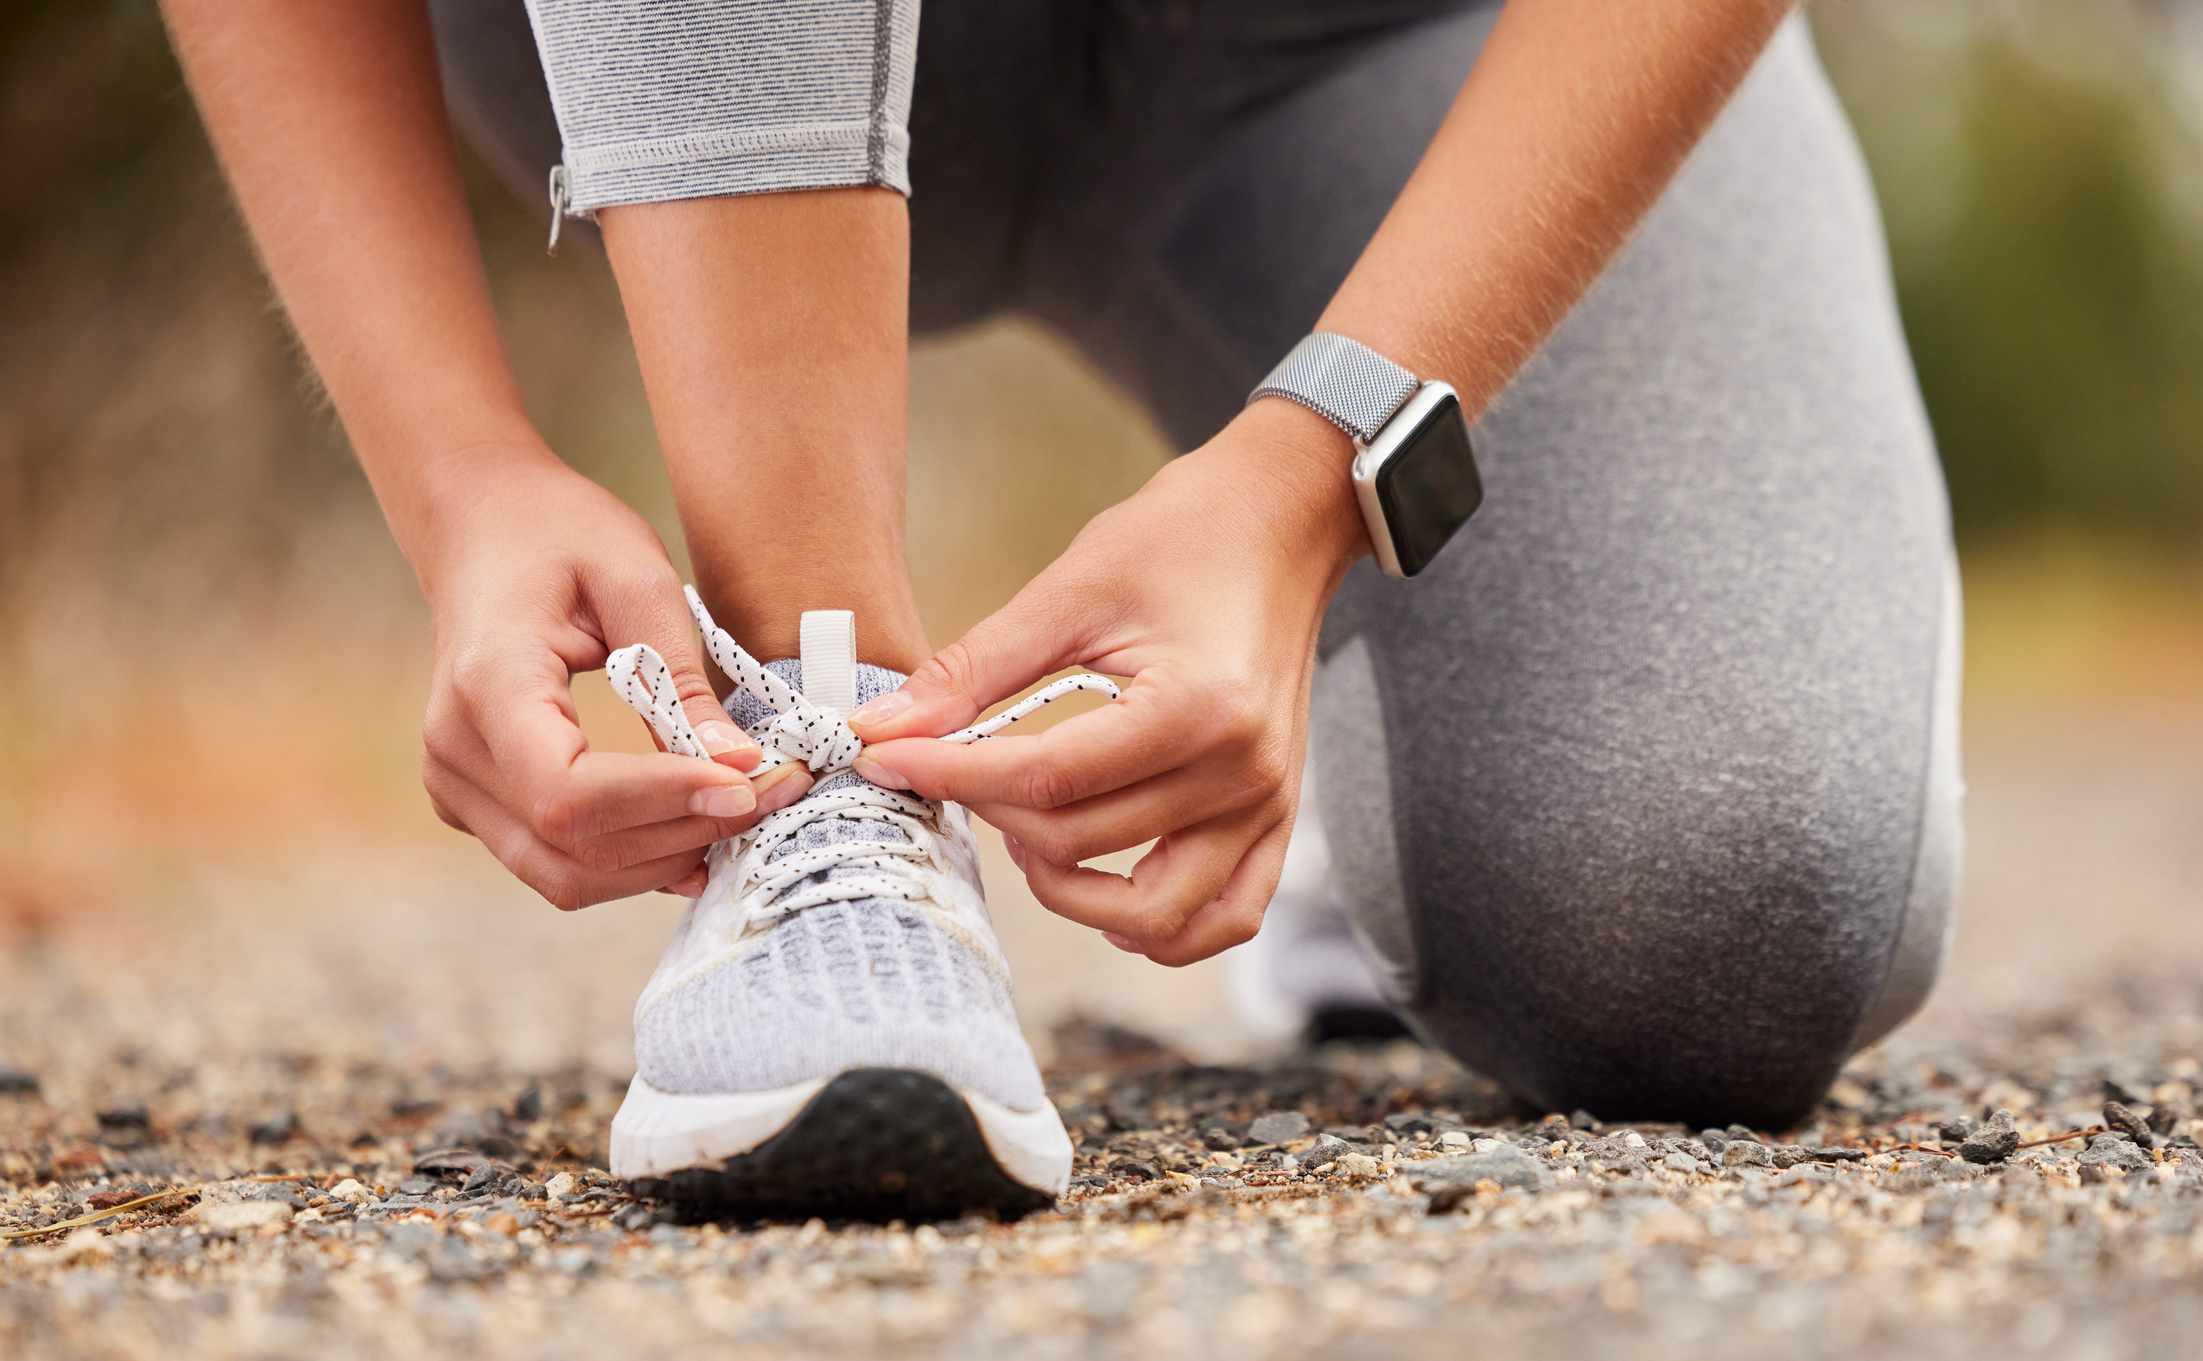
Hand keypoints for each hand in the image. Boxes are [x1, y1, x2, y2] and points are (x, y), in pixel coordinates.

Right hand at [415, 452, 811, 908]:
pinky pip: (557, 863)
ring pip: (566, 875)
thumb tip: (738, 766)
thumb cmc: (560, 535)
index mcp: (488, 685)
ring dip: (663, 859)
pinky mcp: (477, 804)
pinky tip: (690, 827)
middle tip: (769, 795)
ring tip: (738, 810)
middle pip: (572, 847)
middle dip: (682, 835)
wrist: (483, 528)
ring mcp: (456, 786)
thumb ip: (681, 680)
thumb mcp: (638, 579)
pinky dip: (632, 860)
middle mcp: (456, 750)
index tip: (744, 781)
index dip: (661, 800)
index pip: (568, 791)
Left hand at [849, 401, 1367, 963]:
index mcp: (1195, 708)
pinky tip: (1105, 896)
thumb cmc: (1182, 538)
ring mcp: (1266, 805)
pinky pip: (1226, 916)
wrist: (1280, 520)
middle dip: (992, 815)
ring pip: (1154, 913)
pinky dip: (1163, 930)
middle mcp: (1240, 773)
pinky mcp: (1276, 817)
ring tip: (1024, 833)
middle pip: (1084, 842)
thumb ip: (975, 668)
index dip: (952, 776)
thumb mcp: (1070, 590)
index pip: (1047, 778)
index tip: (888, 759)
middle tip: (948, 771)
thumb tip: (883, 728)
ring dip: (1071, 892)